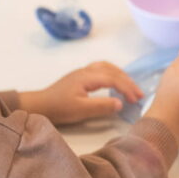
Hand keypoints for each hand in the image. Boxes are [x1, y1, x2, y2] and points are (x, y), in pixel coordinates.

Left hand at [18, 61, 143, 124]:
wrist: (39, 105)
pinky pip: (101, 70)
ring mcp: (82, 72)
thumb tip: (120, 103)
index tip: (137, 100)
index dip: (127, 88)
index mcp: (87, 77)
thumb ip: (102, 106)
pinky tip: (113, 83)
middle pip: (112, 71)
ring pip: (107, 67)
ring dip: (121, 76)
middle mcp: (86, 71)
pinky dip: (112, 75)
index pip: (114, 79)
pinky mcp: (79, 77)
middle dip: (128, 81)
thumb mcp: (82, 110)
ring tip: (130, 87)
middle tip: (139, 94)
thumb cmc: (59, 108)